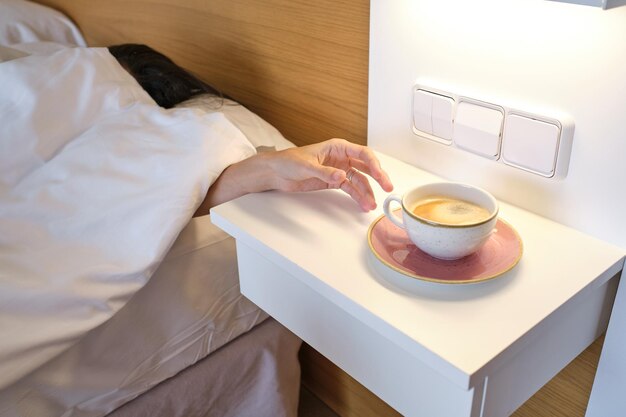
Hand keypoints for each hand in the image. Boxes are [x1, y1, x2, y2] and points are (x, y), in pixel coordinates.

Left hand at [265, 138, 393, 210]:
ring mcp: (339, 170)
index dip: (375, 164)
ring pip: (359, 180)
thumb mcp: (305, 165)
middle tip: (387, 188)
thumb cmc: (288, 161)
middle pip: (366, 166)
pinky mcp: (333, 182)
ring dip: (366, 192)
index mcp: (337, 146)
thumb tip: (342, 176)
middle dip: (377, 178)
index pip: (362, 153)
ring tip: (371, 205)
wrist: (275, 172)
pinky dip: (357, 196)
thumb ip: (324, 172)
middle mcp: (341, 157)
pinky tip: (363, 204)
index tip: (382, 177)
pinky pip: (350, 188)